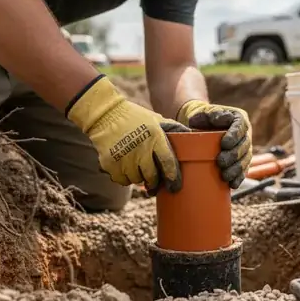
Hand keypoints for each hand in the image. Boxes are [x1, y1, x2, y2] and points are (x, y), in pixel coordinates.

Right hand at [66, 75, 189, 194]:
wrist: (105, 114)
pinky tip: (124, 165)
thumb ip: (173, 130)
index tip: (175, 186)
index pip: (168, 163)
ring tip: (136, 165)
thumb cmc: (135, 118)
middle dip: (154, 180)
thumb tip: (194, 136)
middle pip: (152, 176)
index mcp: (155, 137)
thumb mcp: (156, 120)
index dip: (173, 177)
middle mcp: (140, 148)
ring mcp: (124, 157)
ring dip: (138, 177)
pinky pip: (122, 180)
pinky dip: (124, 177)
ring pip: (136, 180)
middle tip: (153, 178)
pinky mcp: (110, 163)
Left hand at [176, 99, 251, 188]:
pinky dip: (239, 177)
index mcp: (239, 119)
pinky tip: (233, 184)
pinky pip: (244, 170)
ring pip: (245, 159)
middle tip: (220, 162)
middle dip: (234, 156)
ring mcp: (245, 148)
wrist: (201, 127)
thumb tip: (220, 118)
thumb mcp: (203, 113)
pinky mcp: (241, 160)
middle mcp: (245, 133)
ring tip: (225, 176)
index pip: (240, 127)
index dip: (234, 136)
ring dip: (237, 169)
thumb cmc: (201, 118)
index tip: (224, 144)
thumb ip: (210, 114)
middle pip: (244, 145)